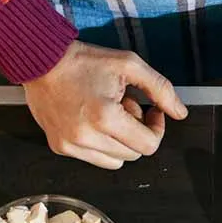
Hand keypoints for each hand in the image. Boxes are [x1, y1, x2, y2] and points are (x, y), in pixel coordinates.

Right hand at [22, 42, 187, 168]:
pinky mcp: (59, 147)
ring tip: (107, 114)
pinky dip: (100, 144)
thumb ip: (160, 89)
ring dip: (119, 142)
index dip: (157, 129)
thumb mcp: (129, 65)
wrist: (41, 60)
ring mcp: (70, 145)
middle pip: (133, 155)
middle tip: (126, 106)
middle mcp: (86, 137)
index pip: (148, 145)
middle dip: (136, 132)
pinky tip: (91, 120)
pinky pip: (93, 158)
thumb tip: (180, 113)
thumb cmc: (83, 60)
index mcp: (105, 117)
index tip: (152, 111)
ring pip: (115, 162)